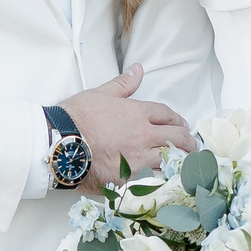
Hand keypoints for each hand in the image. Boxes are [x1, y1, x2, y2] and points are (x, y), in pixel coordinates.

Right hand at [59, 63, 193, 190]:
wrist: (60, 142)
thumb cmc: (77, 118)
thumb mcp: (101, 93)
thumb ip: (124, 84)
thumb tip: (138, 69)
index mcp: (138, 113)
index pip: (167, 115)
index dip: (176, 120)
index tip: (181, 125)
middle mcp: (143, 136)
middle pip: (175, 137)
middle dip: (187, 141)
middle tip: (191, 145)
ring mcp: (138, 159)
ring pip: (170, 160)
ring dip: (180, 160)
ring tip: (185, 163)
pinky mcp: (130, 179)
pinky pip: (156, 180)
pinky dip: (165, 179)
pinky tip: (170, 180)